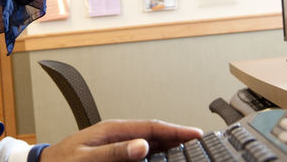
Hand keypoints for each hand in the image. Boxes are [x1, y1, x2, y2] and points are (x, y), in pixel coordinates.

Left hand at [40, 119, 202, 161]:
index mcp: (112, 129)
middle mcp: (116, 134)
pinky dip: (156, 154)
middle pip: (154, 133)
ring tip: (188, 149)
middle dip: (178, 136)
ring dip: (169, 145)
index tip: (195, 134)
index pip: (151, 127)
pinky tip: (164, 158)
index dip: (176, 130)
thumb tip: (142, 145)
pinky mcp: (114, 154)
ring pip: (149, 142)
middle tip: (199, 142)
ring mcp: (116, 143)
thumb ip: (115, 152)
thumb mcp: (87, 159)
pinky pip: (140, 152)